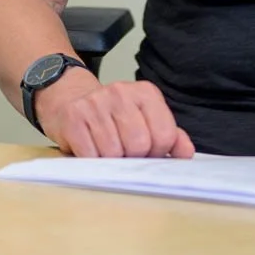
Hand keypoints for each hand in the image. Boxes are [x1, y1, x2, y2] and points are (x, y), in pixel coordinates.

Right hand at [35, 72, 194, 157]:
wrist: (69, 98)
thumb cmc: (112, 116)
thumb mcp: (145, 119)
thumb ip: (170, 136)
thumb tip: (186, 154)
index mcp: (146, 93)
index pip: (164, 136)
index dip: (157, 154)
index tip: (147, 153)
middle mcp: (121, 93)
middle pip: (139, 146)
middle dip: (133, 158)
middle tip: (123, 153)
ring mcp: (96, 103)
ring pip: (113, 153)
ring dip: (110, 161)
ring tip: (105, 149)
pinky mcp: (74, 117)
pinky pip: (90, 155)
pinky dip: (91, 160)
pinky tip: (90, 148)